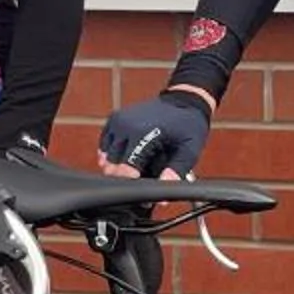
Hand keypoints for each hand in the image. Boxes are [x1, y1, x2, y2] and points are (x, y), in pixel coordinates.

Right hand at [98, 87, 212, 178]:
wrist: (183, 99)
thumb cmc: (188, 125)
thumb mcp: (189, 149)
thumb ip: (177, 170)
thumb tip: (165, 189)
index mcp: (140, 133)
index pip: (124, 169)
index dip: (132, 185)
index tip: (143, 193)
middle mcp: (124, 126)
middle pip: (112, 166)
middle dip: (126, 177)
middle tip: (146, 178)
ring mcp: (117, 121)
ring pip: (106, 158)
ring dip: (119, 166)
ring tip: (140, 166)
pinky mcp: (113, 120)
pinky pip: (104, 146)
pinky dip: (113, 155)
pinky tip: (129, 157)